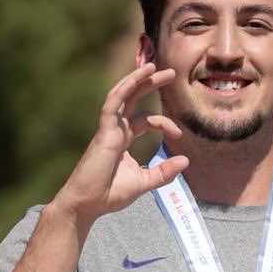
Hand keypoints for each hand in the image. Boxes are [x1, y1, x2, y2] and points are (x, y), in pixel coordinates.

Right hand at [50, 63, 187, 229]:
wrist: (86, 205)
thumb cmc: (109, 194)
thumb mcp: (144, 182)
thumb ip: (164, 172)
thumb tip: (186, 161)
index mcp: (122, 139)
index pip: (144, 120)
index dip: (163, 122)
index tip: (179, 134)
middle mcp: (114, 130)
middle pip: (133, 99)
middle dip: (150, 84)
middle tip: (171, 72)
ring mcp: (107, 130)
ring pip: (121, 96)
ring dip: (137, 80)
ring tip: (153, 66)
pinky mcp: (103, 133)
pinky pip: (112, 105)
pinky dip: (124, 90)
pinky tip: (137, 78)